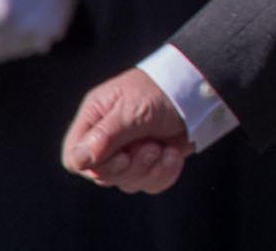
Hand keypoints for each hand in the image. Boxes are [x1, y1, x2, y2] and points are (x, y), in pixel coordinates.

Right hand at [62, 67, 195, 193]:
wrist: (200, 92)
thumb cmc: (162, 91)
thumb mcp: (132, 110)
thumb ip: (104, 136)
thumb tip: (76, 161)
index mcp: (95, 119)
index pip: (74, 158)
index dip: (94, 166)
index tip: (121, 156)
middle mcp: (108, 139)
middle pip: (101, 176)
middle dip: (130, 167)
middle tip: (151, 148)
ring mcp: (129, 153)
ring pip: (126, 182)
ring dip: (149, 169)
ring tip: (163, 147)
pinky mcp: (151, 163)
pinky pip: (149, 184)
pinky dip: (164, 173)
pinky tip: (173, 154)